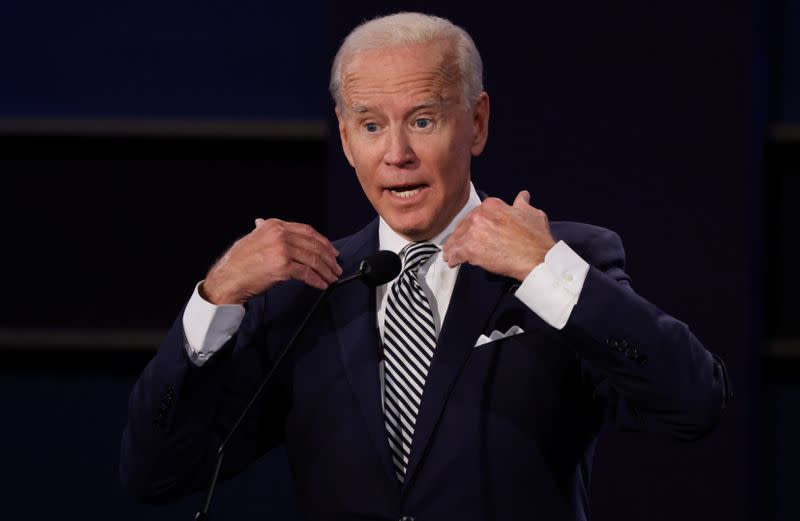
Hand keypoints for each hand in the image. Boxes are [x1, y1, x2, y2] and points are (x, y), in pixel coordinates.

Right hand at [202, 218, 341, 304]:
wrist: (227, 279)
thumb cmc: (238, 262)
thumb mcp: (252, 239)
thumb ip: (262, 231)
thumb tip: (261, 222)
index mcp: (274, 225)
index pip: (307, 231)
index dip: (323, 242)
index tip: (332, 251)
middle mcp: (279, 234)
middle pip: (313, 245)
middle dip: (329, 258)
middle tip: (336, 267)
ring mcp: (282, 250)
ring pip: (313, 260)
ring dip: (326, 270)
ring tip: (332, 278)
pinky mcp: (282, 267)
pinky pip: (307, 273)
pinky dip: (317, 280)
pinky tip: (322, 285)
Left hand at [442, 190, 555, 280]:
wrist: (537, 258)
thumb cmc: (536, 239)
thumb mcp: (532, 214)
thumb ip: (522, 204)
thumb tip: (523, 196)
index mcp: (492, 205)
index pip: (475, 215)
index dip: (471, 225)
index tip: (470, 232)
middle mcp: (480, 215)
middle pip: (463, 227)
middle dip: (460, 237)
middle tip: (456, 245)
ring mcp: (474, 232)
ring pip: (457, 240)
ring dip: (453, 248)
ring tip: (450, 255)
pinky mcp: (470, 249)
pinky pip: (456, 254)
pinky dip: (453, 258)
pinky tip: (452, 262)